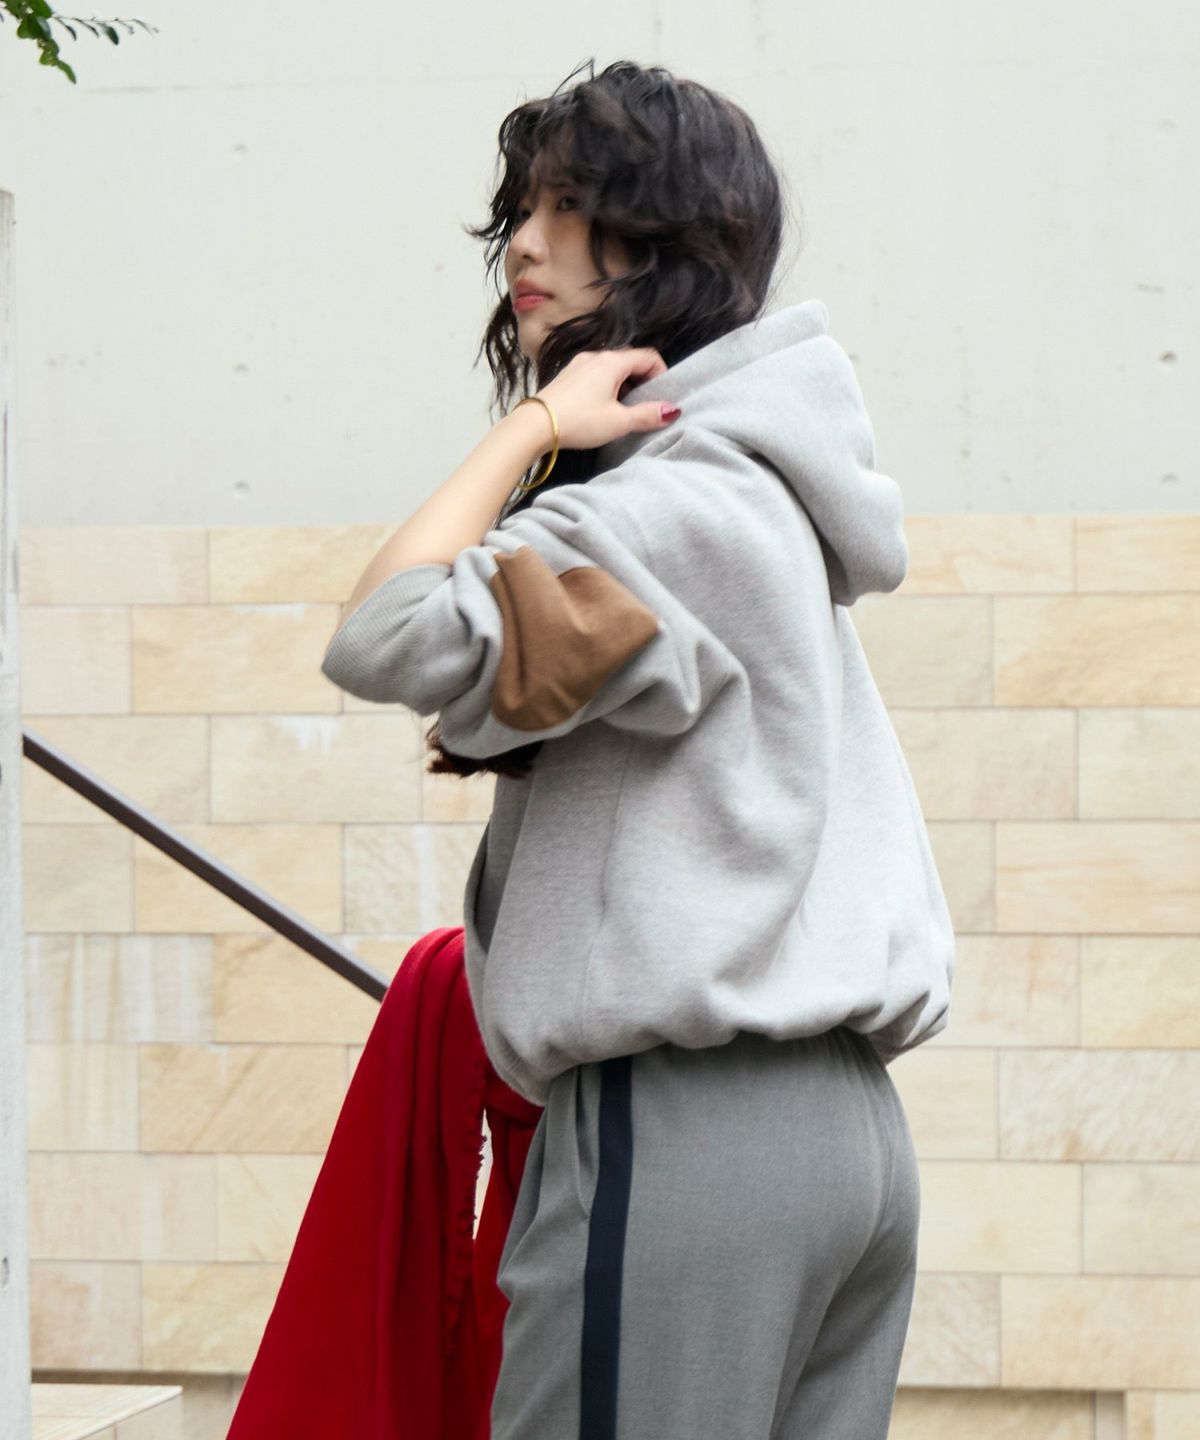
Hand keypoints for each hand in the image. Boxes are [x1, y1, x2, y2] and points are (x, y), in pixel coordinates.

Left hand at [532, 348, 677, 450]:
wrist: (533, 425)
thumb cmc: (578, 422)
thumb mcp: (618, 422)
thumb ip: (647, 415)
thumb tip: (671, 410)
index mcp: (612, 362)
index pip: (648, 356)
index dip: (661, 374)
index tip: (661, 397)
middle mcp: (595, 356)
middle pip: (630, 360)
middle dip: (643, 381)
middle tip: (644, 406)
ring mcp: (579, 364)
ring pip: (612, 368)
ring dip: (624, 384)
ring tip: (622, 410)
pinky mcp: (568, 376)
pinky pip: (595, 374)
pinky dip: (606, 386)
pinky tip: (601, 408)